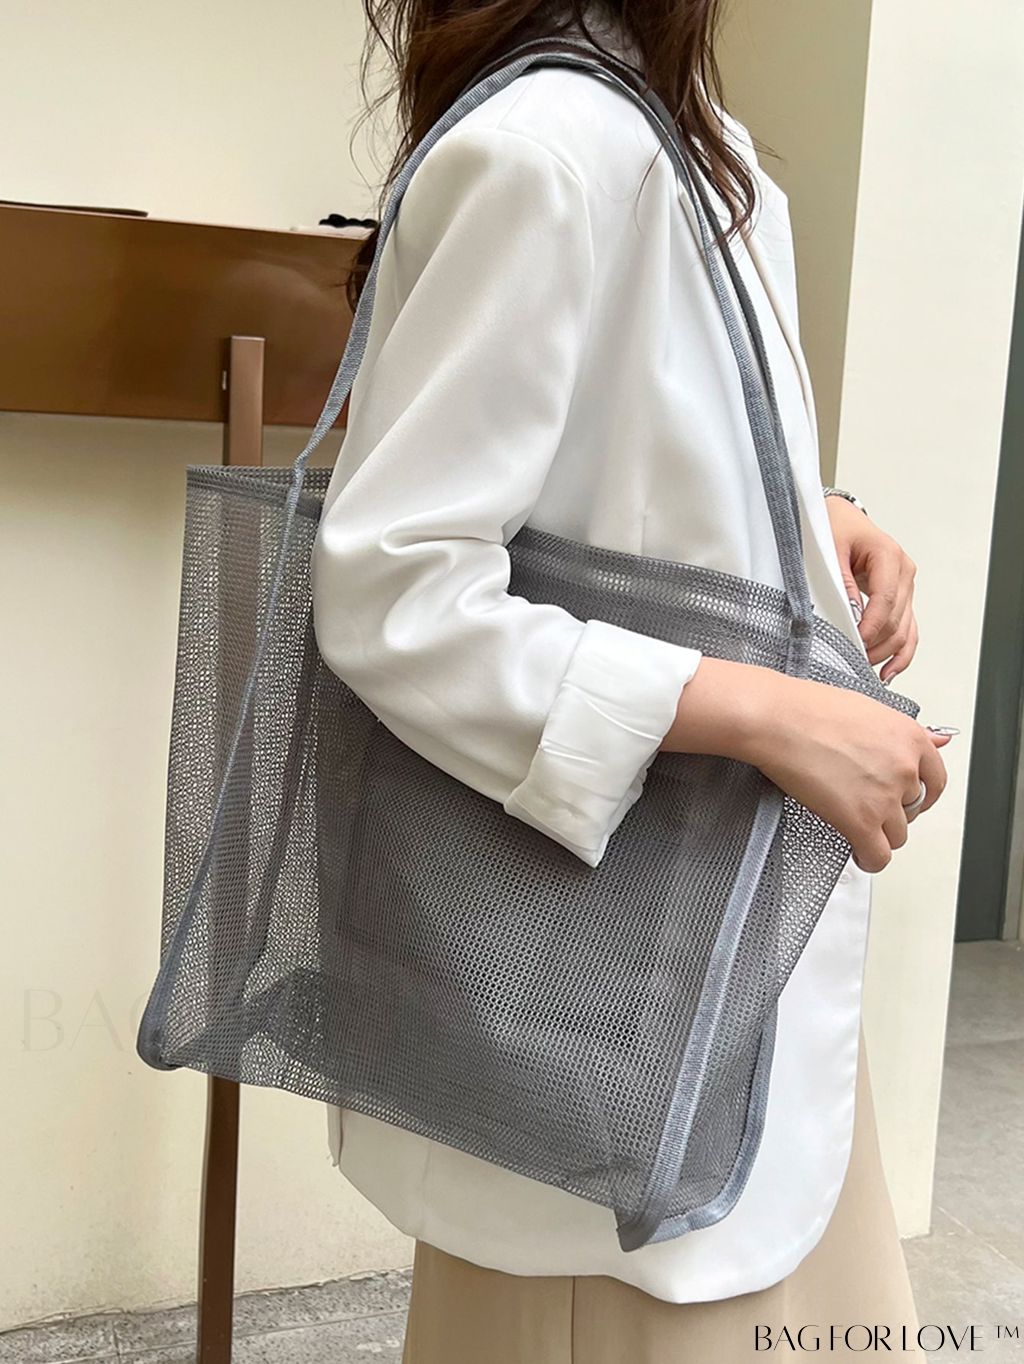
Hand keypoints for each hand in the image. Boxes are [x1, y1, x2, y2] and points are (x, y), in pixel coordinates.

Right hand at [663, 657, 953, 871]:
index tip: (910, 801)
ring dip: (879, 834)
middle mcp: (905, 768)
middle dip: (894, 812)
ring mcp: (885, 797)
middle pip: (913, 809)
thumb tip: (939, 740)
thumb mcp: (869, 709)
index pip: (936, 780)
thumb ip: (905, 734)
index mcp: (911, 738)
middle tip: (870, 806)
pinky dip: (870, 859)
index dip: (922, 795)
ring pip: (897, 835)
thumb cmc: (810, 709)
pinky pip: (878, 856)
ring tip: (857, 827)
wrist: (778, 720)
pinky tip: (858, 852)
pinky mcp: (860, 821)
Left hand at [825, 495, 917, 683]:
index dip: (870, 627)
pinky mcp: (901, 599)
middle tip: (848, 661)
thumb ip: (840, 581)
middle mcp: (904, 572)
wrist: (839, 519)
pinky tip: (888, 673)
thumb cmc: (833, 528)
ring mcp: (906, 587)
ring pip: (904, 630)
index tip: (851, 644)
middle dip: (874, 645)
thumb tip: (851, 614)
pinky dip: (901, 654)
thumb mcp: (828, 548)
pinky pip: (908, 631)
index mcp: (888, 555)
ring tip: (863, 671)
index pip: (886, 600)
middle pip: (896, 620)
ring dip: (885, 654)